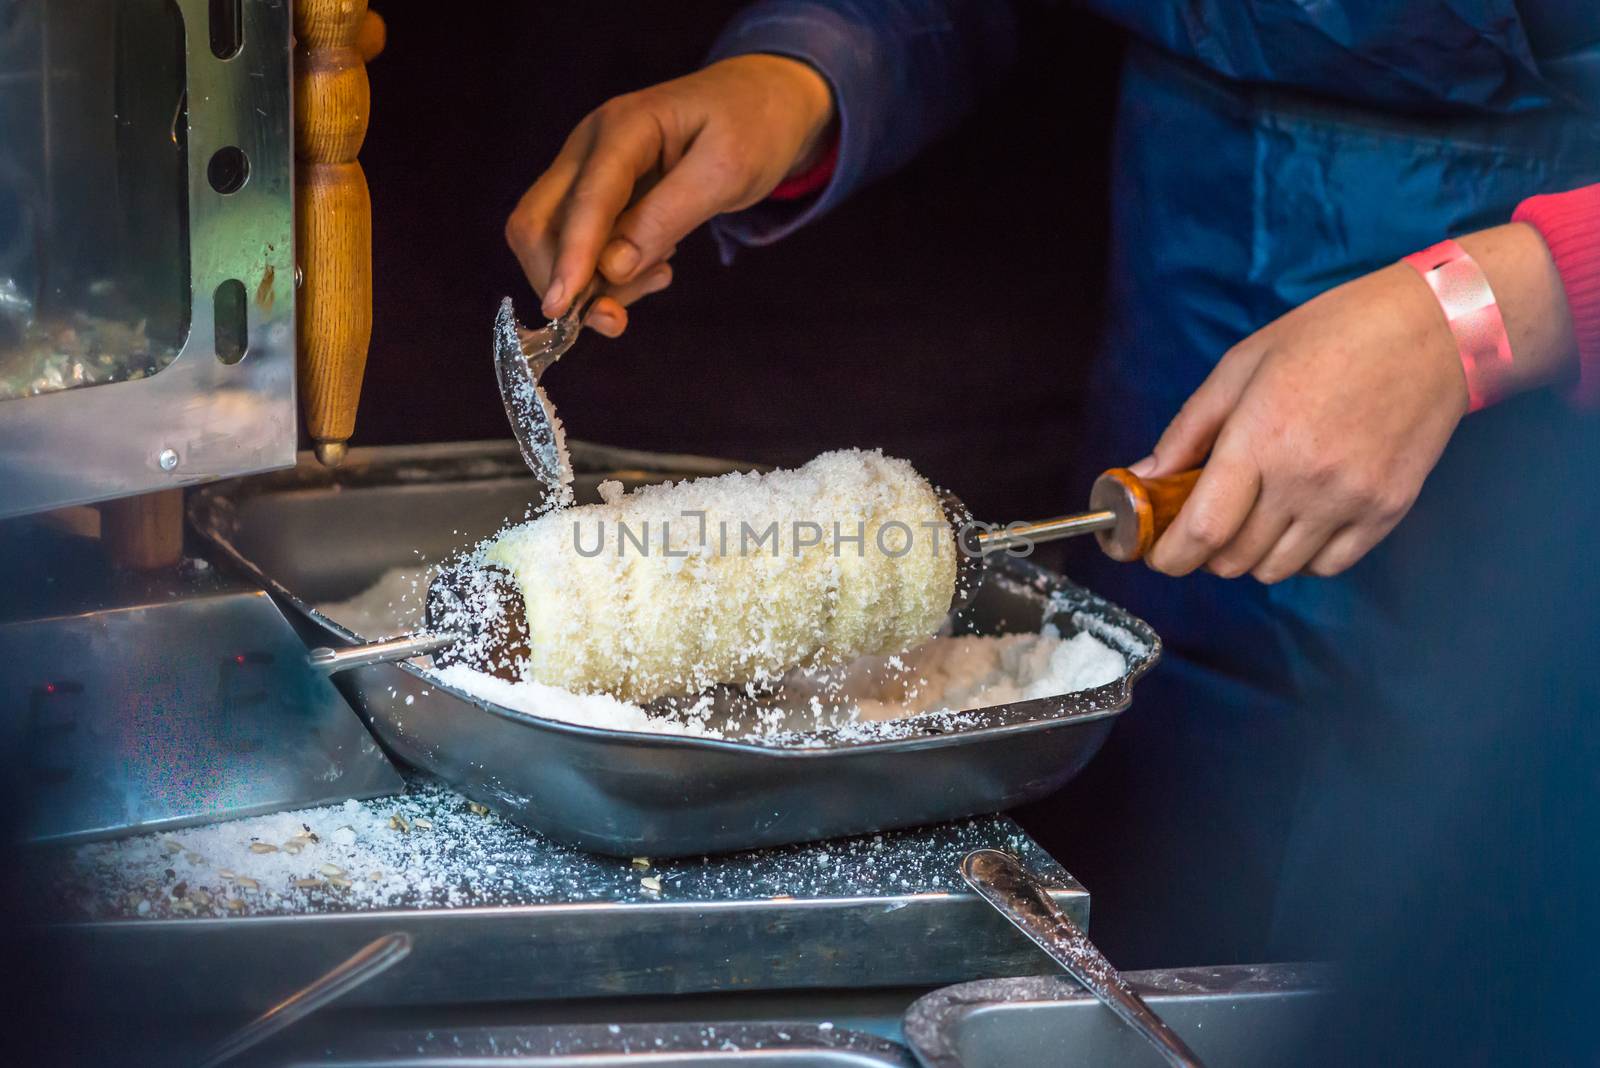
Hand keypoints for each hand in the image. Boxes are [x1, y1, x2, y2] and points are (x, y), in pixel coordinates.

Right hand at [505, 55, 834, 336]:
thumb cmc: (752, 128)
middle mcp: (591, 146)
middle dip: (565, 279)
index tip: (561, 310)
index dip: (571, 257)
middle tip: (617, 318)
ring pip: (553, 241)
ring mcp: (588, 169)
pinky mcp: (597, 194)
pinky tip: (656, 266)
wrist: (764, 102)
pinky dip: (608, 272)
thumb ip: (668, 217)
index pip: (585, 200)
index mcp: (624, 126)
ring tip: (660, 276)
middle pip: (538, 222)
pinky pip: (581, 245)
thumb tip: (612, 267)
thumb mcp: (727, 172)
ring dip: (592, 282)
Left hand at [1138, 223, 1577, 581]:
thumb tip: (1147, 474)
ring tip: (1256, 512)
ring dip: (1253, 554)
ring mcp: (1351, 501)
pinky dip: (1302, 555)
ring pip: (1277, 569)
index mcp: (1261, 440)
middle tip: (1207, 518)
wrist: (1433, 331)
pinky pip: (1327, 566)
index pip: (1203, 531)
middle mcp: (1305, 480)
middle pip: (1234, 560)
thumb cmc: (1331, 336)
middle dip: (1206, 551)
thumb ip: (1188, 429)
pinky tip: (1301, 517)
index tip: (1156, 553)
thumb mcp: (1242, 366)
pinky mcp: (1387, 511)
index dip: (1169, 555)